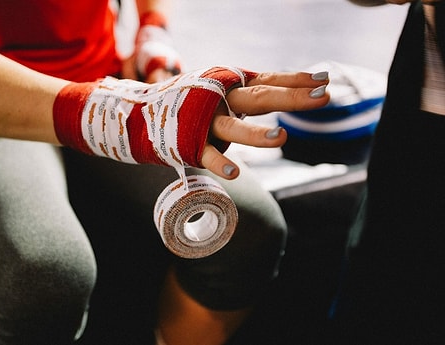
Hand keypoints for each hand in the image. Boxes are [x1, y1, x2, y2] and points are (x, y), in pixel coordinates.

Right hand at [202, 71, 329, 178]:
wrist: (144, 111)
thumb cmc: (194, 101)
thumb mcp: (225, 89)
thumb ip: (257, 90)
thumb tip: (304, 86)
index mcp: (231, 84)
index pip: (268, 80)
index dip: (295, 80)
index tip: (324, 80)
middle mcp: (220, 98)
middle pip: (258, 97)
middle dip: (291, 98)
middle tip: (322, 97)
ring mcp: (205, 121)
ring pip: (232, 127)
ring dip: (255, 134)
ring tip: (281, 138)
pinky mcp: (190, 144)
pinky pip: (207, 155)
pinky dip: (219, 164)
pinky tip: (234, 173)